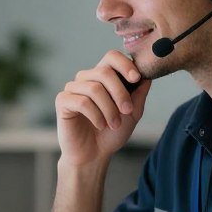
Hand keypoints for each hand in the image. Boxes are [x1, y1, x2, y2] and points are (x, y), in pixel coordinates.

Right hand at [55, 51, 150, 166]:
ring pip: (94, 88)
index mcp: (103, 77)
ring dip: (109, 109)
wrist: (94, 155)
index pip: (111, 57)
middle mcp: (86, 79)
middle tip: (127, 111)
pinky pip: (81, 101)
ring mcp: (73, 89)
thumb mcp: (132, 112)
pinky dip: (95, 115)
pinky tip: (100, 125)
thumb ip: (139, 92)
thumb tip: (148, 73)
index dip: (124, 65)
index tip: (136, 79)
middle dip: (120, 93)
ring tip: (113, 124)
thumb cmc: (112, 133)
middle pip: (104, 72)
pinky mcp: (63, 101)